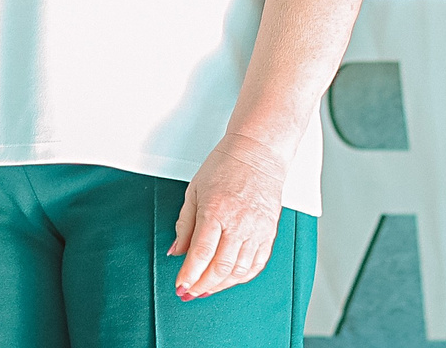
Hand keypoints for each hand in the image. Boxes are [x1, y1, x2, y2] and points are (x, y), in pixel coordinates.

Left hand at [170, 133, 288, 299]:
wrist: (257, 153)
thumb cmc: (225, 166)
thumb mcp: (194, 190)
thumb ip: (184, 224)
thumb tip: (176, 251)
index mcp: (216, 211)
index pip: (200, 254)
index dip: (189, 275)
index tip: (181, 285)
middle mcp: (239, 223)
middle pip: (220, 268)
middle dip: (203, 286)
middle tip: (190, 293)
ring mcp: (257, 230)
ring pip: (239, 271)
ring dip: (221, 285)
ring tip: (207, 288)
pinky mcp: (269, 233)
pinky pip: (256, 265)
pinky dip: (242, 277)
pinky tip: (229, 279)